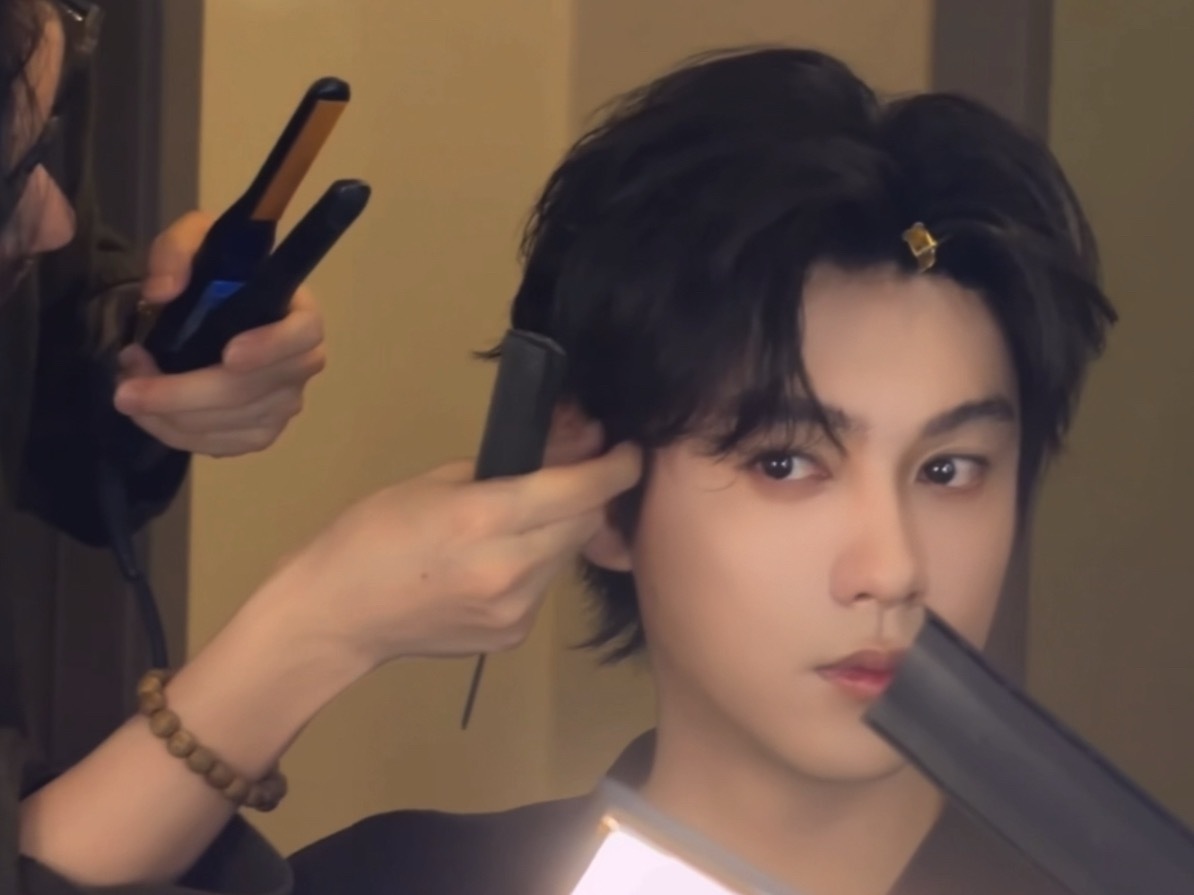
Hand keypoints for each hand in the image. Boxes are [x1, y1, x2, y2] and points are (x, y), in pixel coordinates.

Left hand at [112, 211, 326, 456]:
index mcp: (300, 314)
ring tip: (128, 390)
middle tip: (126, 391)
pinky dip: (181, 436)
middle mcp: (302, 364)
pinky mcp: (263, 431)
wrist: (215, 308)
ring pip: (233, 424)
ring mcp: (285, 403)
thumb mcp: (194, 240)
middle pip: (252, 391)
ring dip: (172, 415)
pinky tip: (151, 417)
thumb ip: (176, 252)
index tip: (228, 354)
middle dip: (185, 395)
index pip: (303, 335)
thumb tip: (161, 293)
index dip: (271, 347)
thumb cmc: (215, 273)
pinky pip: (224, 446)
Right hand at [259, 410, 642, 669]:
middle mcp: (511, 569)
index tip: (629, 450)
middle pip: (584, 523)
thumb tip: (576, 440)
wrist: (338, 615)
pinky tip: (500, 560)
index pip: (580, 491)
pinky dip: (537, 565)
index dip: (616, 467)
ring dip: (562, 530)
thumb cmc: (373, 533)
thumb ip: (513, 463)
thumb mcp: (439, 480)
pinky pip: (545, 587)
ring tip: (526, 519)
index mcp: (486, 519)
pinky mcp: (513, 636)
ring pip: (567, 555)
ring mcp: (516, 609)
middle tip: (574, 475)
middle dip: (588, 496)